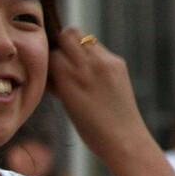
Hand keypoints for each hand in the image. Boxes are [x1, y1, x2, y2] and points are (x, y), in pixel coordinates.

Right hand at [47, 27, 153, 161]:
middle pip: (67, 36)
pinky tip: (97, 75)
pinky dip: (94, 56)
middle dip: (62, 46)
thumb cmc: (92, 131)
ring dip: (78, 47)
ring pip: (83, 37)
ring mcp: (105, 62)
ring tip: (80, 67)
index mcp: (69, 80)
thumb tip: (51, 68)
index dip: (49, 62)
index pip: (51, 54)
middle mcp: (87, 66)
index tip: (51, 72)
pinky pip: (99, 49)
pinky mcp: (119, 63)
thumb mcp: (67, 106)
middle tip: (64, 62)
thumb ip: (58, 82)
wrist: (125, 139)